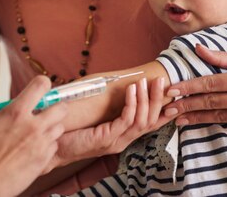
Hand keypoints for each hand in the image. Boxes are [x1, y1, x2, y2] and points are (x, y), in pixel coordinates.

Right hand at [0, 76, 66, 195]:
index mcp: (16, 113)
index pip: (41, 85)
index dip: (41, 84)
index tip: (39, 89)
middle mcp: (33, 126)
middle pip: (60, 107)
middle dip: (54, 106)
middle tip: (42, 111)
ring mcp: (41, 144)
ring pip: (59, 127)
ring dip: (51, 126)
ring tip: (35, 131)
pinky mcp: (44, 160)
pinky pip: (55, 146)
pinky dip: (47, 145)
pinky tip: (33, 147)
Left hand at [49, 77, 172, 169]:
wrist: (53, 146)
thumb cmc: (73, 131)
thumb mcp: (96, 119)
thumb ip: (109, 109)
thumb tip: (117, 87)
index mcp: (124, 135)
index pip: (151, 124)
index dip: (164, 110)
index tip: (174, 94)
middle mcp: (124, 140)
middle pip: (151, 120)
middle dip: (158, 99)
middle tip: (161, 80)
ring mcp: (117, 141)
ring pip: (142, 120)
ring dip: (146, 99)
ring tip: (145, 82)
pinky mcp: (107, 139)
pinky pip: (126, 120)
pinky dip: (132, 104)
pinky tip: (131, 90)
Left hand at [163, 44, 226, 129]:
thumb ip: (222, 57)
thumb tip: (197, 48)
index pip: (211, 83)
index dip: (189, 87)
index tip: (172, 90)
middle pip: (212, 102)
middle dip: (187, 105)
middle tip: (168, 108)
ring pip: (219, 116)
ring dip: (196, 117)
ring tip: (178, 119)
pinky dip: (214, 120)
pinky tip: (199, 120)